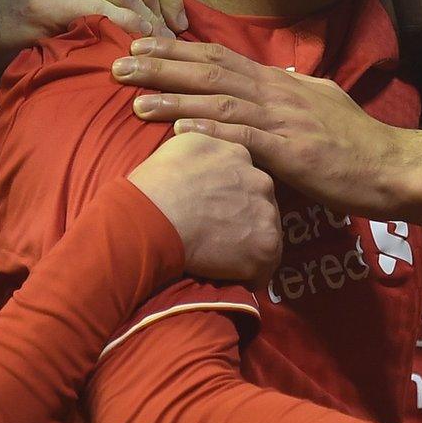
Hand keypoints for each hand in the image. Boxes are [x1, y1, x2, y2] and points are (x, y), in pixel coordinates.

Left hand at [112, 37, 412, 215]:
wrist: (391, 167)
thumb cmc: (357, 141)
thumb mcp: (324, 104)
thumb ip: (298, 90)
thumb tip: (282, 77)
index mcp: (280, 83)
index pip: (220, 58)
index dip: (178, 49)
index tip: (141, 44)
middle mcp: (277, 93)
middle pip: (210, 71)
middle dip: (162, 65)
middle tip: (119, 61)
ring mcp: (283, 121)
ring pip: (219, 101)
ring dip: (174, 98)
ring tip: (134, 97)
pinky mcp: (290, 152)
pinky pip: (243, 138)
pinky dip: (209, 130)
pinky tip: (179, 129)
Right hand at [126, 132, 282, 285]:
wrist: (154, 215)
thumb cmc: (155, 184)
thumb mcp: (180, 145)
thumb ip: (204, 147)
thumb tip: (201, 161)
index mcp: (240, 155)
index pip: (245, 178)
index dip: (231, 197)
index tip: (214, 210)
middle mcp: (261, 181)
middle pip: (260, 206)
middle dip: (244, 221)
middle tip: (216, 236)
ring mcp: (266, 215)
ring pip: (264, 236)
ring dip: (247, 248)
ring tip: (219, 260)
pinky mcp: (265, 247)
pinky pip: (262, 269)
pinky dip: (246, 276)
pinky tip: (224, 277)